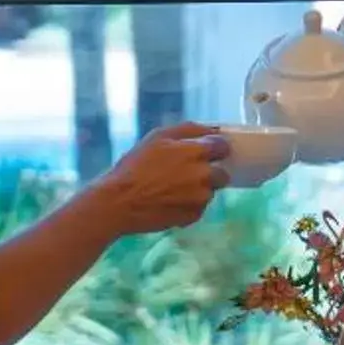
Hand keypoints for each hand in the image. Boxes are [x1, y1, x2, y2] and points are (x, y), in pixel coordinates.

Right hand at [95, 122, 231, 236]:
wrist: (120, 202)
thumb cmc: (135, 166)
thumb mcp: (158, 137)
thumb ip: (190, 129)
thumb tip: (214, 129)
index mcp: (197, 152)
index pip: (223, 146)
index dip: (214, 149)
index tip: (204, 152)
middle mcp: (205, 175)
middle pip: (222, 173)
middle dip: (209, 172)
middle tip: (186, 174)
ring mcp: (201, 198)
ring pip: (209, 191)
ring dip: (198, 189)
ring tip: (171, 189)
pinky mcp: (194, 215)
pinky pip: (199, 207)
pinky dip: (188, 204)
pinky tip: (169, 201)